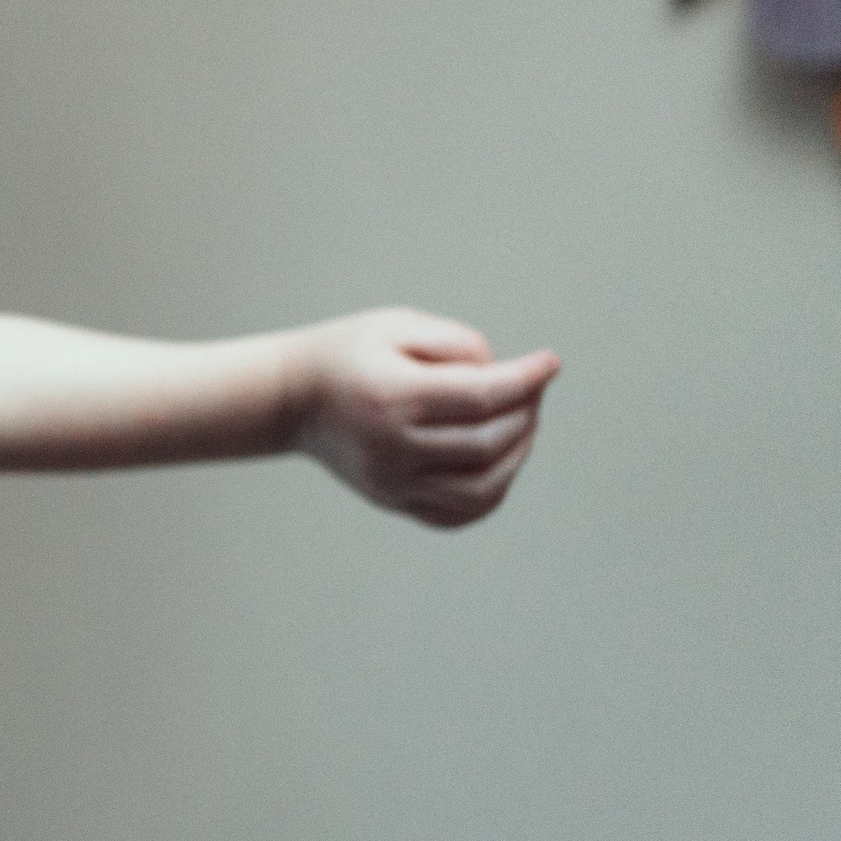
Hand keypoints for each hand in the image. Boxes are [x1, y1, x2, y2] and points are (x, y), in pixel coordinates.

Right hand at [288, 308, 559, 528]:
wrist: (290, 399)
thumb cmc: (349, 354)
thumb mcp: (398, 326)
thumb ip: (459, 344)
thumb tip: (510, 382)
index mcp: (392, 396)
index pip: (483, 395)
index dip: (528, 378)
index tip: (550, 362)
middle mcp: (391, 446)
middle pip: (489, 442)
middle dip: (526, 412)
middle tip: (530, 389)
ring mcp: (390, 482)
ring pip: (483, 488)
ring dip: (517, 455)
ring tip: (519, 424)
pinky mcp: (392, 500)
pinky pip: (458, 514)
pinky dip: (491, 492)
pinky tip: (496, 460)